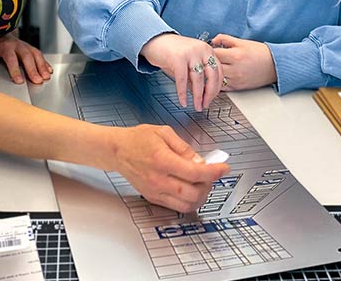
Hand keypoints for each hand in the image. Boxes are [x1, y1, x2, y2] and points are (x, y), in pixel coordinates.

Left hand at [0, 33, 52, 84]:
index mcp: (4, 46)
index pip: (11, 58)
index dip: (15, 70)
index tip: (19, 80)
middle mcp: (17, 44)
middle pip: (27, 56)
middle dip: (33, 69)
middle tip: (37, 80)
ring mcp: (25, 45)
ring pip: (36, 54)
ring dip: (42, 66)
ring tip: (46, 77)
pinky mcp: (30, 48)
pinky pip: (39, 54)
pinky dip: (45, 63)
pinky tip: (49, 71)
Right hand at [113, 124, 229, 212]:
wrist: (117, 151)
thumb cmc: (138, 139)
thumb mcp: (164, 133)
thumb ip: (185, 148)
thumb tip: (200, 161)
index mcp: (162, 160)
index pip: (195, 172)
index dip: (214, 172)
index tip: (223, 168)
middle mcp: (158, 179)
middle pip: (194, 192)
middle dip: (209, 184)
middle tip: (211, 174)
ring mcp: (155, 191)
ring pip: (187, 204)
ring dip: (201, 196)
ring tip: (202, 183)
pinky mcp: (153, 198)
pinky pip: (177, 206)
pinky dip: (189, 201)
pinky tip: (190, 189)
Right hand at [140, 33, 223, 110]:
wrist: (154, 40)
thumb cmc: (171, 52)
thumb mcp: (189, 64)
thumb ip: (196, 77)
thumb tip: (202, 94)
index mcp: (207, 50)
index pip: (219, 72)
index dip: (217, 88)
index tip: (212, 98)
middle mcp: (202, 50)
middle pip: (212, 76)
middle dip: (210, 94)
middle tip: (206, 104)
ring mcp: (190, 53)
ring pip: (198, 80)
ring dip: (198, 96)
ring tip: (196, 106)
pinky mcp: (178, 57)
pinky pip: (182, 80)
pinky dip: (183, 93)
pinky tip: (183, 101)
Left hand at [211, 34, 275, 90]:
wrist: (274, 65)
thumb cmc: (260, 53)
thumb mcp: (242, 42)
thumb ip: (225, 39)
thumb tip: (212, 41)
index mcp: (235, 56)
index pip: (214, 54)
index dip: (209, 51)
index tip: (208, 50)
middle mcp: (235, 69)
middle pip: (212, 67)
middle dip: (208, 62)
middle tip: (207, 59)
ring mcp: (235, 80)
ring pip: (215, 78)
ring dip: (211, 73)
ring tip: (210, 68)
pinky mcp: (237, 87)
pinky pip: (221, 87)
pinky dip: (217, 82)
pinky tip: (217, 76)